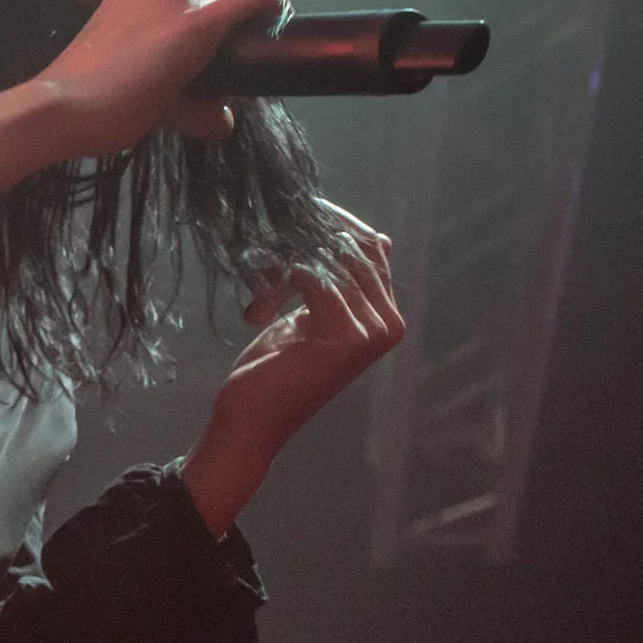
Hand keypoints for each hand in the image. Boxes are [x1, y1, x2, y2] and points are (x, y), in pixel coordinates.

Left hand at [31, 0, 285, 155]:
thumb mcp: (170, 116)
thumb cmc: (119, 112)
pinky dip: (165, 10)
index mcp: (197, 22)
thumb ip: (205, 114)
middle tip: (229, 48)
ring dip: (196, 11)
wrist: (59, 105)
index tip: (274, 21)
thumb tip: (222, 122)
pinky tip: (153, 39)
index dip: (272, 6)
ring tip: (187, 47)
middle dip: (231, 15)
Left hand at [179, 200, 403, 535]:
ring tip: (253, 285)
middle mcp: (390, 324)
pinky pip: (311, 275)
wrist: (252, 422)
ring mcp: (373, 332)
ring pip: (326, 259)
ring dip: (280, 264)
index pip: (368, 246)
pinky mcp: (346, 336)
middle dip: (300, 238)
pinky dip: (276, 280)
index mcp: (387, 318)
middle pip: (350, 248)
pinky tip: (256, 312)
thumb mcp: (311, 316)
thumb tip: (383, 237)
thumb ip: (342, 282)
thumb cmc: (274, 370)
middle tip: (258, 253)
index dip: (326, 224)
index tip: (284, 219)